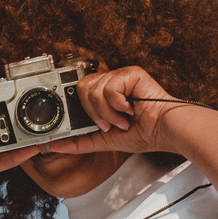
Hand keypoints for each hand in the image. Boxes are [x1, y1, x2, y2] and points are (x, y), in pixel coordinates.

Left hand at [46, 65, 193, 158]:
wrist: (164, 132)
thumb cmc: (143, 133)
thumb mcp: (104, 140)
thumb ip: (80, 142)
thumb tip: (54, 146)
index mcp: (104, 95)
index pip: (78, 92)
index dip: (78, 106)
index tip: (91, 123)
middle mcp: (111, 82)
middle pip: (81, 88)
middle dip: (94, 113)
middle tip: (110, 124)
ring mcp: (121, 75)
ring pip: (93, 89)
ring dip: (108, 111)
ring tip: (123, 118)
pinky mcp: (131, 72)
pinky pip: (109, 87)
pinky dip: (119, 104)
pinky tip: (131, 108)